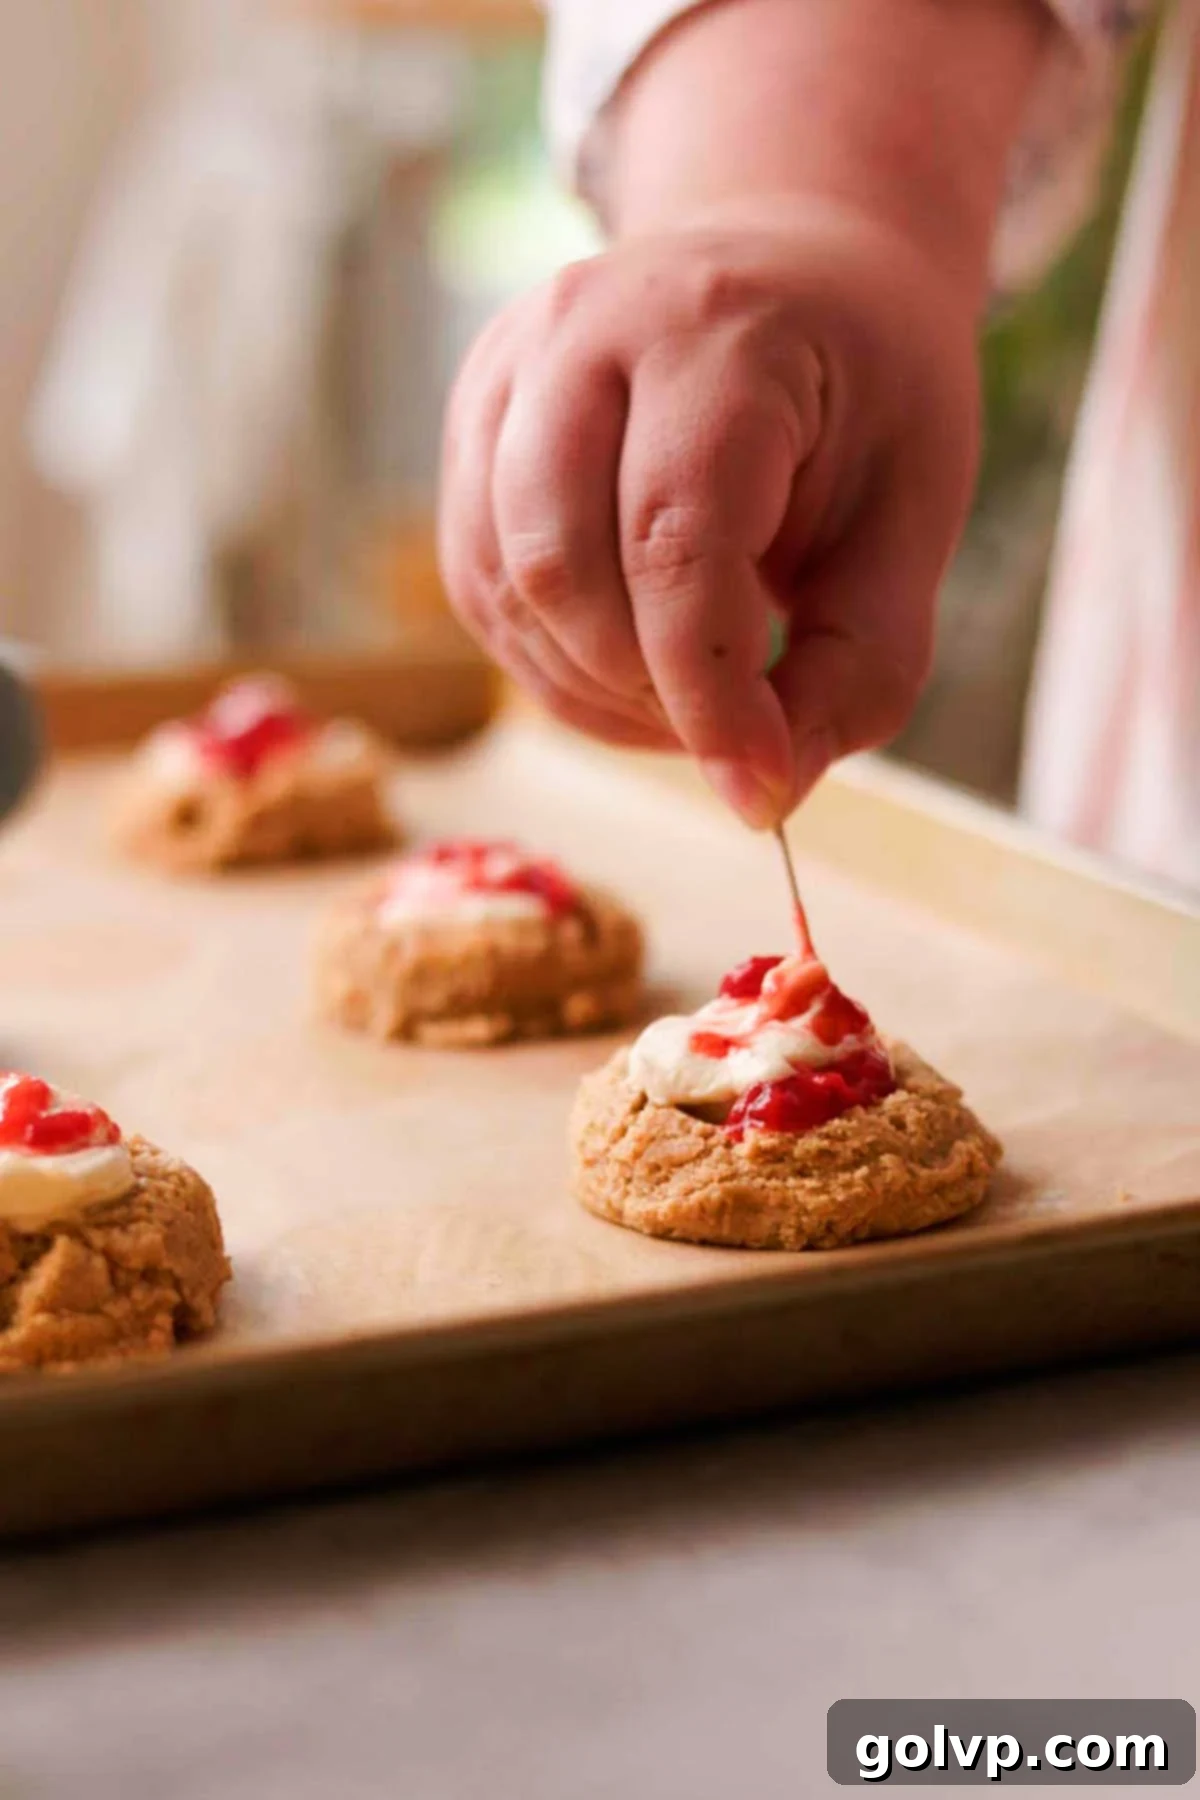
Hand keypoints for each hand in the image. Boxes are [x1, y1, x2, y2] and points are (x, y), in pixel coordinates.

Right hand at [439, 205, 977, 824]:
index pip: (675, 543)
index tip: (759, 786)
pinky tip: (632, 665)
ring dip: (591, 689)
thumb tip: (761, 795)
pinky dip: (551, 661)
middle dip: (644, 691)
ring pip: (502, 587)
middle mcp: (584, 329)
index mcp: (720, 329)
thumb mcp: (912, 521)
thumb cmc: (867, 397)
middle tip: (732, 726)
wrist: (795, 272)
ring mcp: (509, 370)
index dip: (709, 692)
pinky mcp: (472, 423)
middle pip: (558, 567)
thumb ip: (858, 666)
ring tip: (688, 699)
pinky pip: (478, 583)